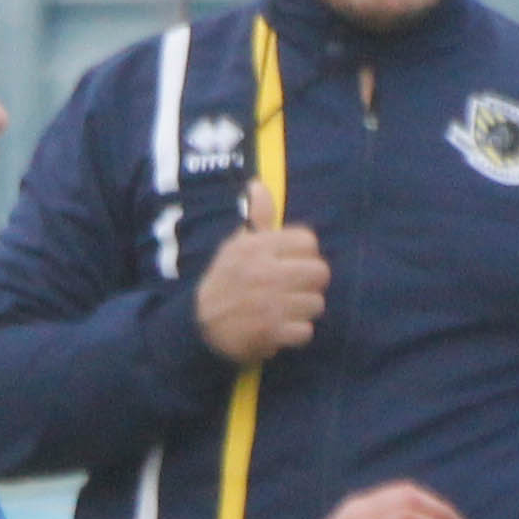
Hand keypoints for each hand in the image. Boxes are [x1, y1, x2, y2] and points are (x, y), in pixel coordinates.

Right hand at [192, 185, 328, 364]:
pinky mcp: (270, 332)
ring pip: (316, 303)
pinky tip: (282, 328)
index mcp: (256, 248)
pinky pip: (306, 331)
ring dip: (304, 310)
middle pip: (320, 272)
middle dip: (311, 283)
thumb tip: (258, 186)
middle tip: (296, 289)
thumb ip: (256, 218)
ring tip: (287, 309)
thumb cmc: (224, 281)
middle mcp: (264, 273)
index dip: (305, 254)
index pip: (308, 242)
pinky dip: (296, 333)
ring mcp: (269, 305)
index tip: (292, 263)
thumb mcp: (236, 246)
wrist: (199, 324)